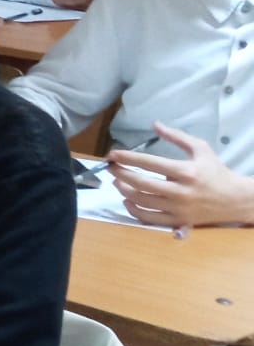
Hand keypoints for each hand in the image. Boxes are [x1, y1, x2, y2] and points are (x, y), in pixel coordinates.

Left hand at [110, 123, 253, 229]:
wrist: (236, 199)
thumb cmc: (216, 172)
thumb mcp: (201, 149)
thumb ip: (177, 136)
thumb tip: (155, 124)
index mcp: (185, 171)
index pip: (149, 163)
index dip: (127, 158)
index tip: (112, 154)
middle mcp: (180, 191)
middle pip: (141, 182)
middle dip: (120, 173)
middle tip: (110, 167)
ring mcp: (178, 208)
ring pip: (142, 201)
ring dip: (124, 190)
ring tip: (116, 181)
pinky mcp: (178, 221)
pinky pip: (149, 218)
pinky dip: (134, 210)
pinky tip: (127, 200)